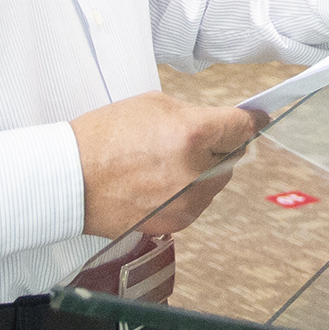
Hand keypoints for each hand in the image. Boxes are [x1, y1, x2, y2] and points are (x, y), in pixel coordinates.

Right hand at [71, 92, 265, 237]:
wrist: (70, 179)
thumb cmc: (105, 138)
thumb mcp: (155, 106)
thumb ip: (196, 115)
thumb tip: (223, 123)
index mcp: (192, 135)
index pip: (242, 127)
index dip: (252, 120)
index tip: (259, 117)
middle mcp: (196, 172)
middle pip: (232, 155)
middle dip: (220, 144)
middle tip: (194, 136)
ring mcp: (187, 203)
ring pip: (217, 180)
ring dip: (204, 169)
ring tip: (166, 160)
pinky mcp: (176, 223)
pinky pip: (198, 201)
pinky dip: (189, 190)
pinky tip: (160, 180)